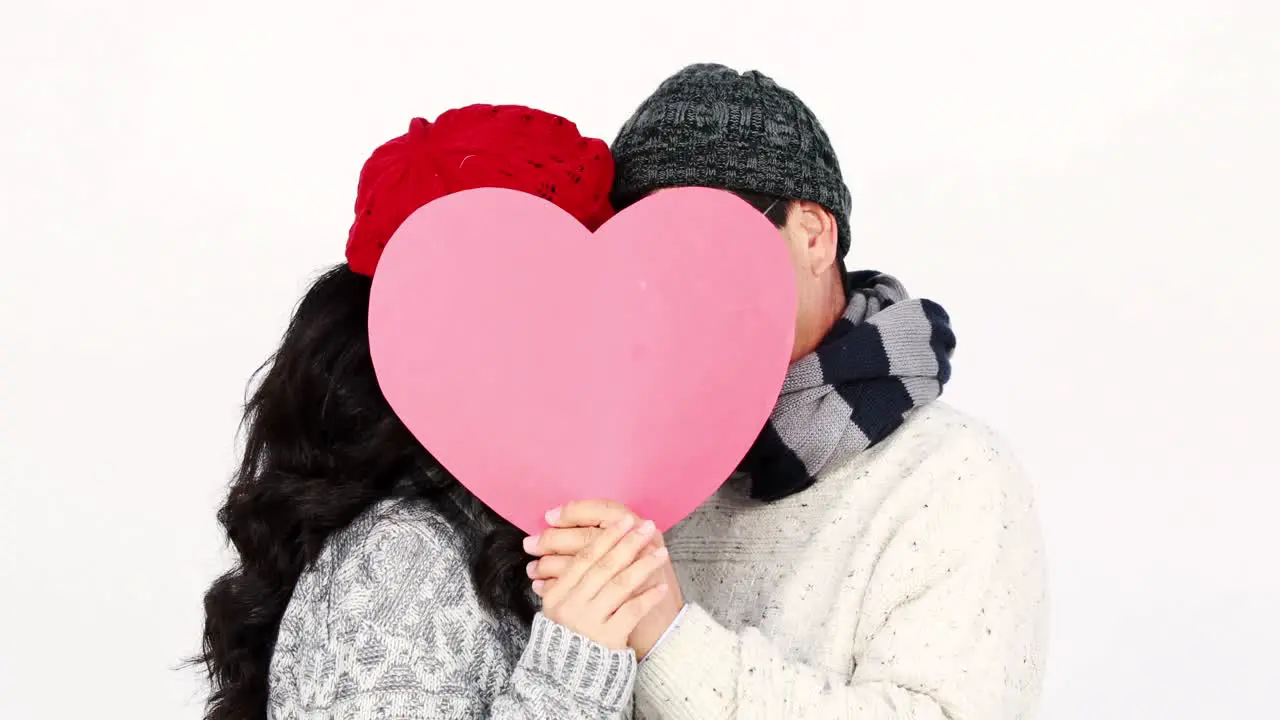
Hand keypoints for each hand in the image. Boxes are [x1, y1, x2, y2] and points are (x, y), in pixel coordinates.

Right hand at [534, 511, 671, 649]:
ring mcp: (589, 622)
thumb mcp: (560, 608)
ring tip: (661, 553)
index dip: (606, 536)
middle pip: (603, 566)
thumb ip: (567, 580)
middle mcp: (571, 605)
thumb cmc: (569, 638)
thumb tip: (576, 543)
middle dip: (628, 542)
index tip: (625, 520)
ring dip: (643, 565)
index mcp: (558, 593)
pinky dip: (648, 597)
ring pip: (619, 584)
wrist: (569, 680)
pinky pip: (632, 611)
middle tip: (646, 527)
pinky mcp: (608, 639)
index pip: (584, 557)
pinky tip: (661, 587)